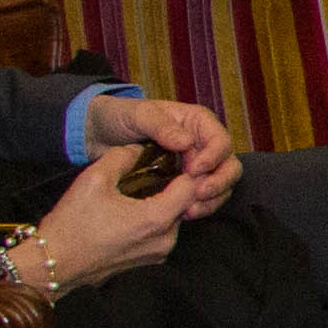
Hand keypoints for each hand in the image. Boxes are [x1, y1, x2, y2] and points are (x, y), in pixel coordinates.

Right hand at [20, 134, 214, 291]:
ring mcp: (157, 253)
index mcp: (156, 219)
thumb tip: (140, 149)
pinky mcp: (148, 260)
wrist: (53, 263)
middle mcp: (164, 240)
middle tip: (155, 168)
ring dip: (162, 202)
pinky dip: (153, 218)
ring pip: (173, 218)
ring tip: (140, 187)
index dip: (184, 168)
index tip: (171, 157)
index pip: (191, 187)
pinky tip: (132, 208)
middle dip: (173, 184)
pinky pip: (161, 233)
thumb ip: (123, 156)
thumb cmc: (72, 224)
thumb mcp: (94, 178)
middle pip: (184, 203)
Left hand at [82, 90, 240, 205]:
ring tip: (189, 209)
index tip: (194, 170)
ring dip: (211, 200)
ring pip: (221, 185)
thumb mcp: (137, 114)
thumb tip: (186, 142)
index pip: (221, 141)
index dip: (214, 157)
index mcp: (197, 122)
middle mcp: (202, 144)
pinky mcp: (185, 183)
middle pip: (229, 165)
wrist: (98, 134)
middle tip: (199, 194)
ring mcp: (196, 164)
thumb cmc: (119, 116)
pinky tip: (182, 213)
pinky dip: (199, 207)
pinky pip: (203, 198)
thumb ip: (161, 125)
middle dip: (219, 182)